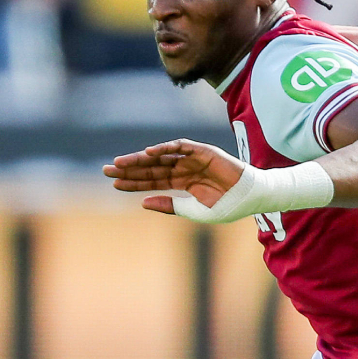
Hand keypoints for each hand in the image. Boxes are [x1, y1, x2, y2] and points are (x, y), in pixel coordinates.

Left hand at [104, 140, 245, 214]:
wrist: (251, 197)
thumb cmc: (228, 206)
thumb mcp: (194, 211)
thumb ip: (170, 206)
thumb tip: (143, 202)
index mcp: (183, 184)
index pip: (153, 181)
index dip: (134, 183)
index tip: (114, 184)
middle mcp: (184, 169)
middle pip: (151, 168)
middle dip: (130, 169)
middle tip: (106, 169)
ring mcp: (192, 159)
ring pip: (160, 156)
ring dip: (140, 158)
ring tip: (120, 162)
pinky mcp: (203, 151)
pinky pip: (181, 146)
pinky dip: (165, 147)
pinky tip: (149, 152)